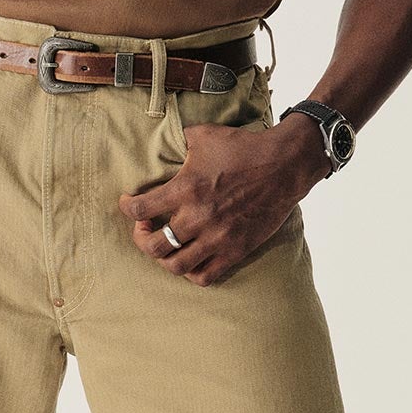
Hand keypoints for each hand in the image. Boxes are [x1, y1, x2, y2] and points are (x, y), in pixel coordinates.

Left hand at [116, 117, 328, 284]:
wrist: (285, 165)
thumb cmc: (244, 148)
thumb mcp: (204, 135)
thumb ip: (179, 140)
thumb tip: (166, 138)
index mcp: (186, 189)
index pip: (140, 209)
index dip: (127, 208)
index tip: (128, 203)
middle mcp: (198, 217)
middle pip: (153, 246)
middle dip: (141, 238)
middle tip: (145, 228)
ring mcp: (218, 238)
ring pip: (175, 266)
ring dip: (164, 258)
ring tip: (166, 245)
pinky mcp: (235, 250)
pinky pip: (205, 277)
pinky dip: (192, 273)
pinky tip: (191, 258)